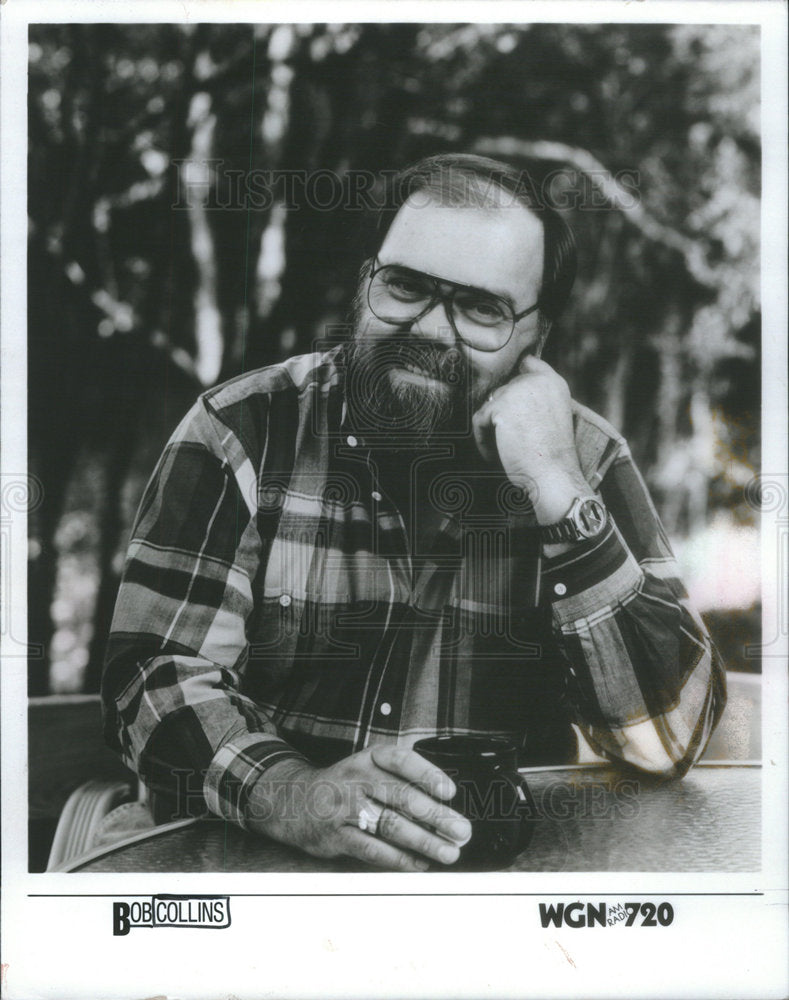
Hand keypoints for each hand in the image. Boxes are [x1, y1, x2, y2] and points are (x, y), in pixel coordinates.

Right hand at [245, 746, 471, 871]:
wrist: (294, 800)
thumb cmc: (344, 786)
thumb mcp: (367, 769)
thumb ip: (400, 782)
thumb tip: (444, 806)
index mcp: (368, 758)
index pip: (401, 760)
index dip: (427, 775)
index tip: (450, 791)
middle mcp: (357, 779)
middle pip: (402, 797)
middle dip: (436, 816)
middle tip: (461, 830)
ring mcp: (345, 807)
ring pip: (390, 825)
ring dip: (424, 842)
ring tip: (448, 852)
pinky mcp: (336, 835)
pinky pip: (372, 849)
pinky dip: (399, 859)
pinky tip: (418, 864)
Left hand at [472, 354, 590, 524]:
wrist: (554, 475)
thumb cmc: (551, 456)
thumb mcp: (551, 416)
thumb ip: (533, 398)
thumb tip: (499, 393)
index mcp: (553, 382)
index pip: (528, 363)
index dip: (515, 379)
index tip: (511, 403)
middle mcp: (536, 380)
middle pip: (503, 390)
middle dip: (501, 416)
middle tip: (510, 444)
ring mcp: (517, 390)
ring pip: (490, 406)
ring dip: (491, 430)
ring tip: (504, 452)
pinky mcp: (500, 407)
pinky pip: (478, 420)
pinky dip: (483, 440)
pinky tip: (495, 456)